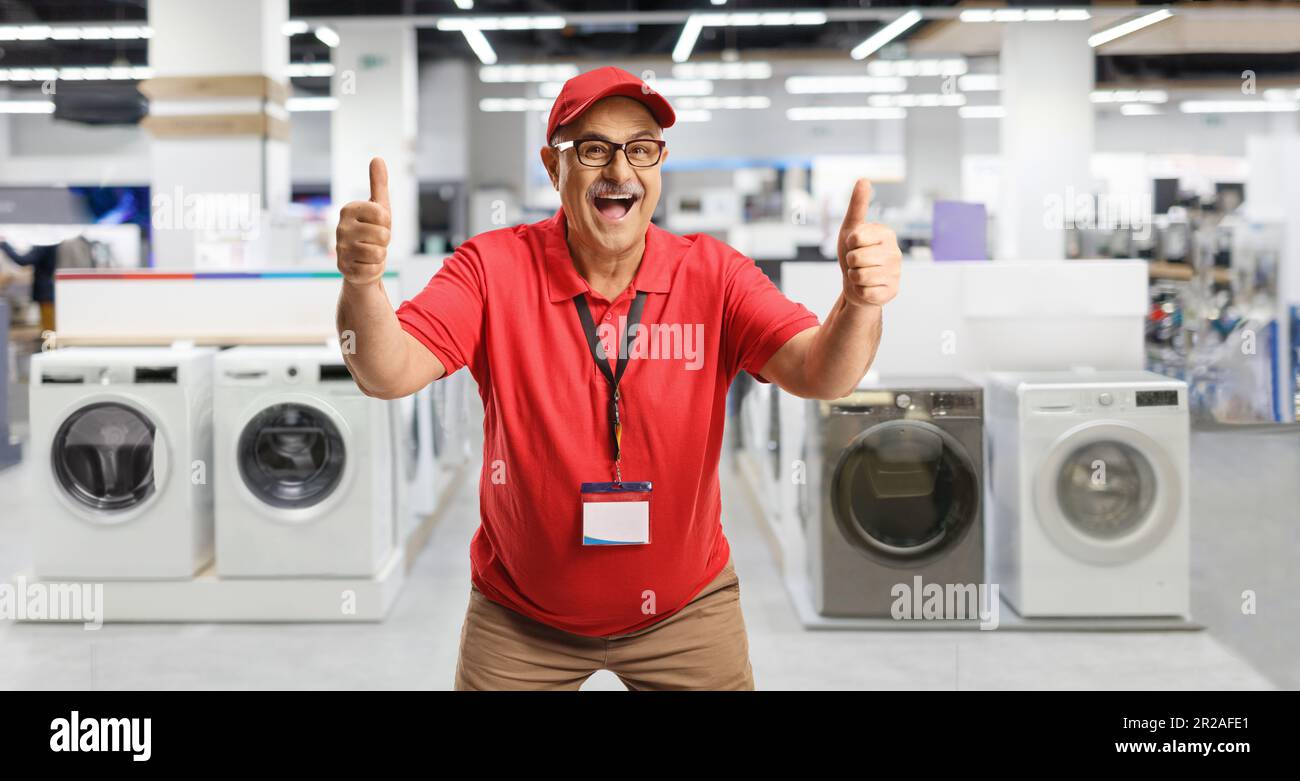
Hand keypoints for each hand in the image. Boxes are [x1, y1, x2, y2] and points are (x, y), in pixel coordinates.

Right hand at [336, 157, 391, 285]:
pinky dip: (375, 268)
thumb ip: (378, 184)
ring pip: (379, 252)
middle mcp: (341, 227)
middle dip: (385, 241)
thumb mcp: (379, 207)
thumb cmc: (372, 231)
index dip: (387, 223)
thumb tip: (377, 158)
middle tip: (375, 241)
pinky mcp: (344, 269)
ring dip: (381, 255)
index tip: (379, 225)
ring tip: (371, 252)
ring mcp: (340, 249)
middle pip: (383, 235)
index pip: (383, 215)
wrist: (362, 262)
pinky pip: (373, 269)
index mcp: (348, 209)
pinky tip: (366, 264)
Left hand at [837, 178, 900, 307]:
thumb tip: (864, 179)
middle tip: (857, 263)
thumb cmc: (854, 253)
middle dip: (850, 262)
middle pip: (856, 258)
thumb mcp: (851, 228)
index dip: (848, 244)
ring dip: (854, 277)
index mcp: (887, 234)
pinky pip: (865, 292)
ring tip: (861, 274)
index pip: (856, 238)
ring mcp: (896, 273)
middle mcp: (895, 252)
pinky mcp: (892, 291)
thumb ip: (858, 205)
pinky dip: (860, 291)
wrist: (857, 282)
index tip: (854, 245)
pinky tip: (867, 287)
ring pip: (860, 276)